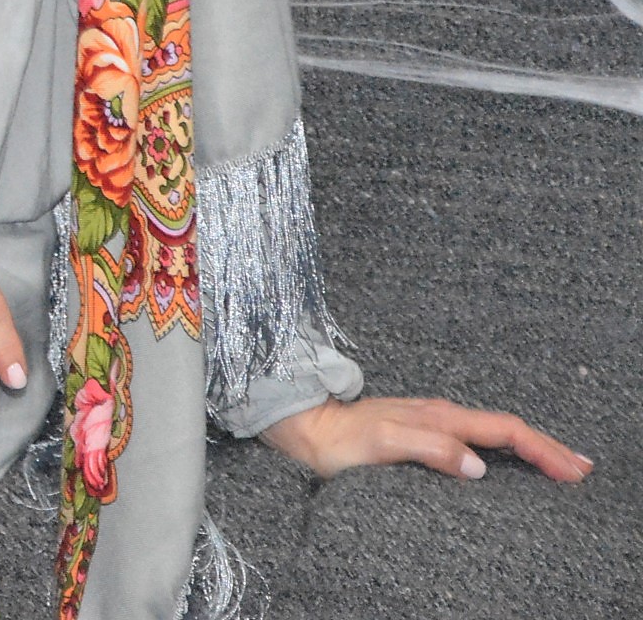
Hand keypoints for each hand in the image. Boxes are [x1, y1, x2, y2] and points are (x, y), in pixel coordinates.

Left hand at [261, 396, 592, 483]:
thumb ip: (429, 449)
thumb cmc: (338, 442)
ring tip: (557, 462)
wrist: (303, 428)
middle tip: (582, 468)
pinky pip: (474, 436)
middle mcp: (439, 414)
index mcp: (439, 417)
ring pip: (492, 430)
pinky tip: (507, 458)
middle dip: (546, 446)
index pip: (503, 429)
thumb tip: (478, 466)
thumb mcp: (382, 445)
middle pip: (505, 427)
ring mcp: (430, 420)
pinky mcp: (420, 430)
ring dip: (528, 446)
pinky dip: (502, 447)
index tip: (571, 470)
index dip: (541, 449)